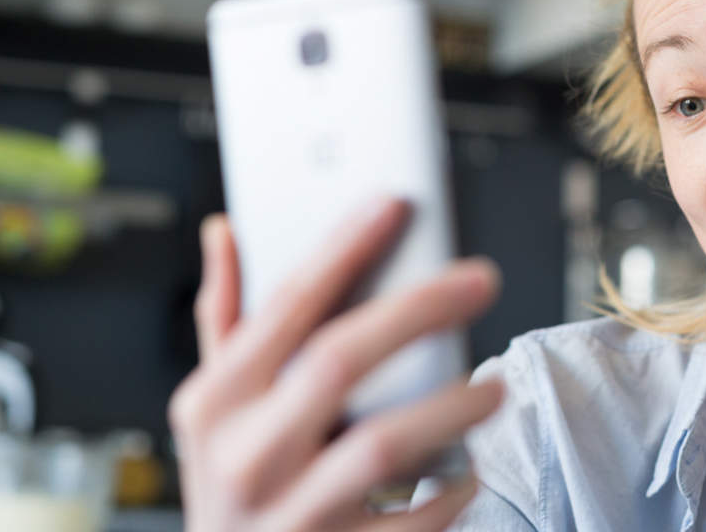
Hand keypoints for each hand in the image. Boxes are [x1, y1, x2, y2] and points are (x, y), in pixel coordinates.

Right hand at [169, 199, 502, 531]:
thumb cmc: (232, 483)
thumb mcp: (210, 408)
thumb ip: (223, 318)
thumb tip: (225, 230)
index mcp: (215, 402)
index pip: (284, 308)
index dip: (340, 249)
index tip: (392, 204)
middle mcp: (245, 455)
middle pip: (339, 360)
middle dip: (418, 310)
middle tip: (481, 279)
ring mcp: (291, 514)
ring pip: (383, 446)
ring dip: (450, 408)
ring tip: (495, 389)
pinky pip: (413, 522)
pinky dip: (453, 491)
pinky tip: (470, 469)